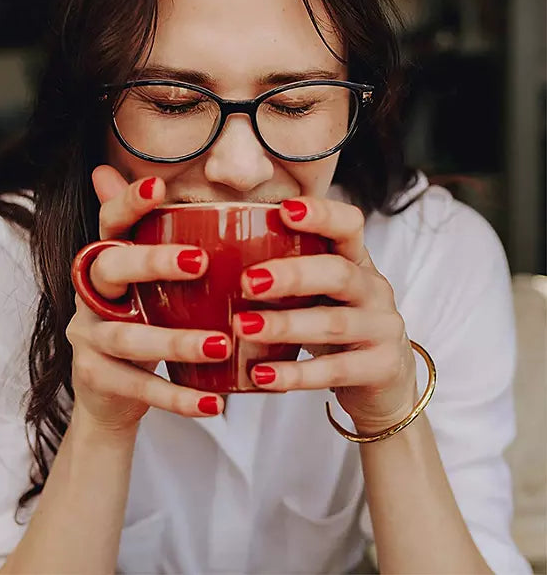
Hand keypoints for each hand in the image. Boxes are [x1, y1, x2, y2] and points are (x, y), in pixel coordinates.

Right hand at [66, 166, 228, 434]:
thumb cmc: (140, 322)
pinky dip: (177, 397)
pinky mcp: (96, 378)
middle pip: (110, 269)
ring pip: (129, 337)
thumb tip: (152, 184)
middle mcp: (90, 295)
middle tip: (200, 262)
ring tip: (222, 345)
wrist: (108, 394)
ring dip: (177, 342)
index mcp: (106, 264)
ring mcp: (88, 338)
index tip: (160, 185)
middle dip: (152, 262)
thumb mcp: (147, 285)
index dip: (128, 204)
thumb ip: (155, 242)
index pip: (109, 225)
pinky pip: (138, 387)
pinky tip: (213, 403)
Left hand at [234, 197, 417, 434]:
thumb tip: (206, 256)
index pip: (349, 226)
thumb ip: (285, 275)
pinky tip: (260, 375)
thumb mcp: (319, 294)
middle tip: (247, 281)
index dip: (322, 214)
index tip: (284, 210)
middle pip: (339, 274)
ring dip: (285, 324)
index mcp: (356, 262)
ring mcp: (382, 329)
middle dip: (292, 275)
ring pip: (333, 323)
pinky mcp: (381, 368)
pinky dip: (295, 374)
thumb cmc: (334, 325)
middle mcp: (374, 290)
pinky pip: (334, 371)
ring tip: (242, 327)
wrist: (385, 382)